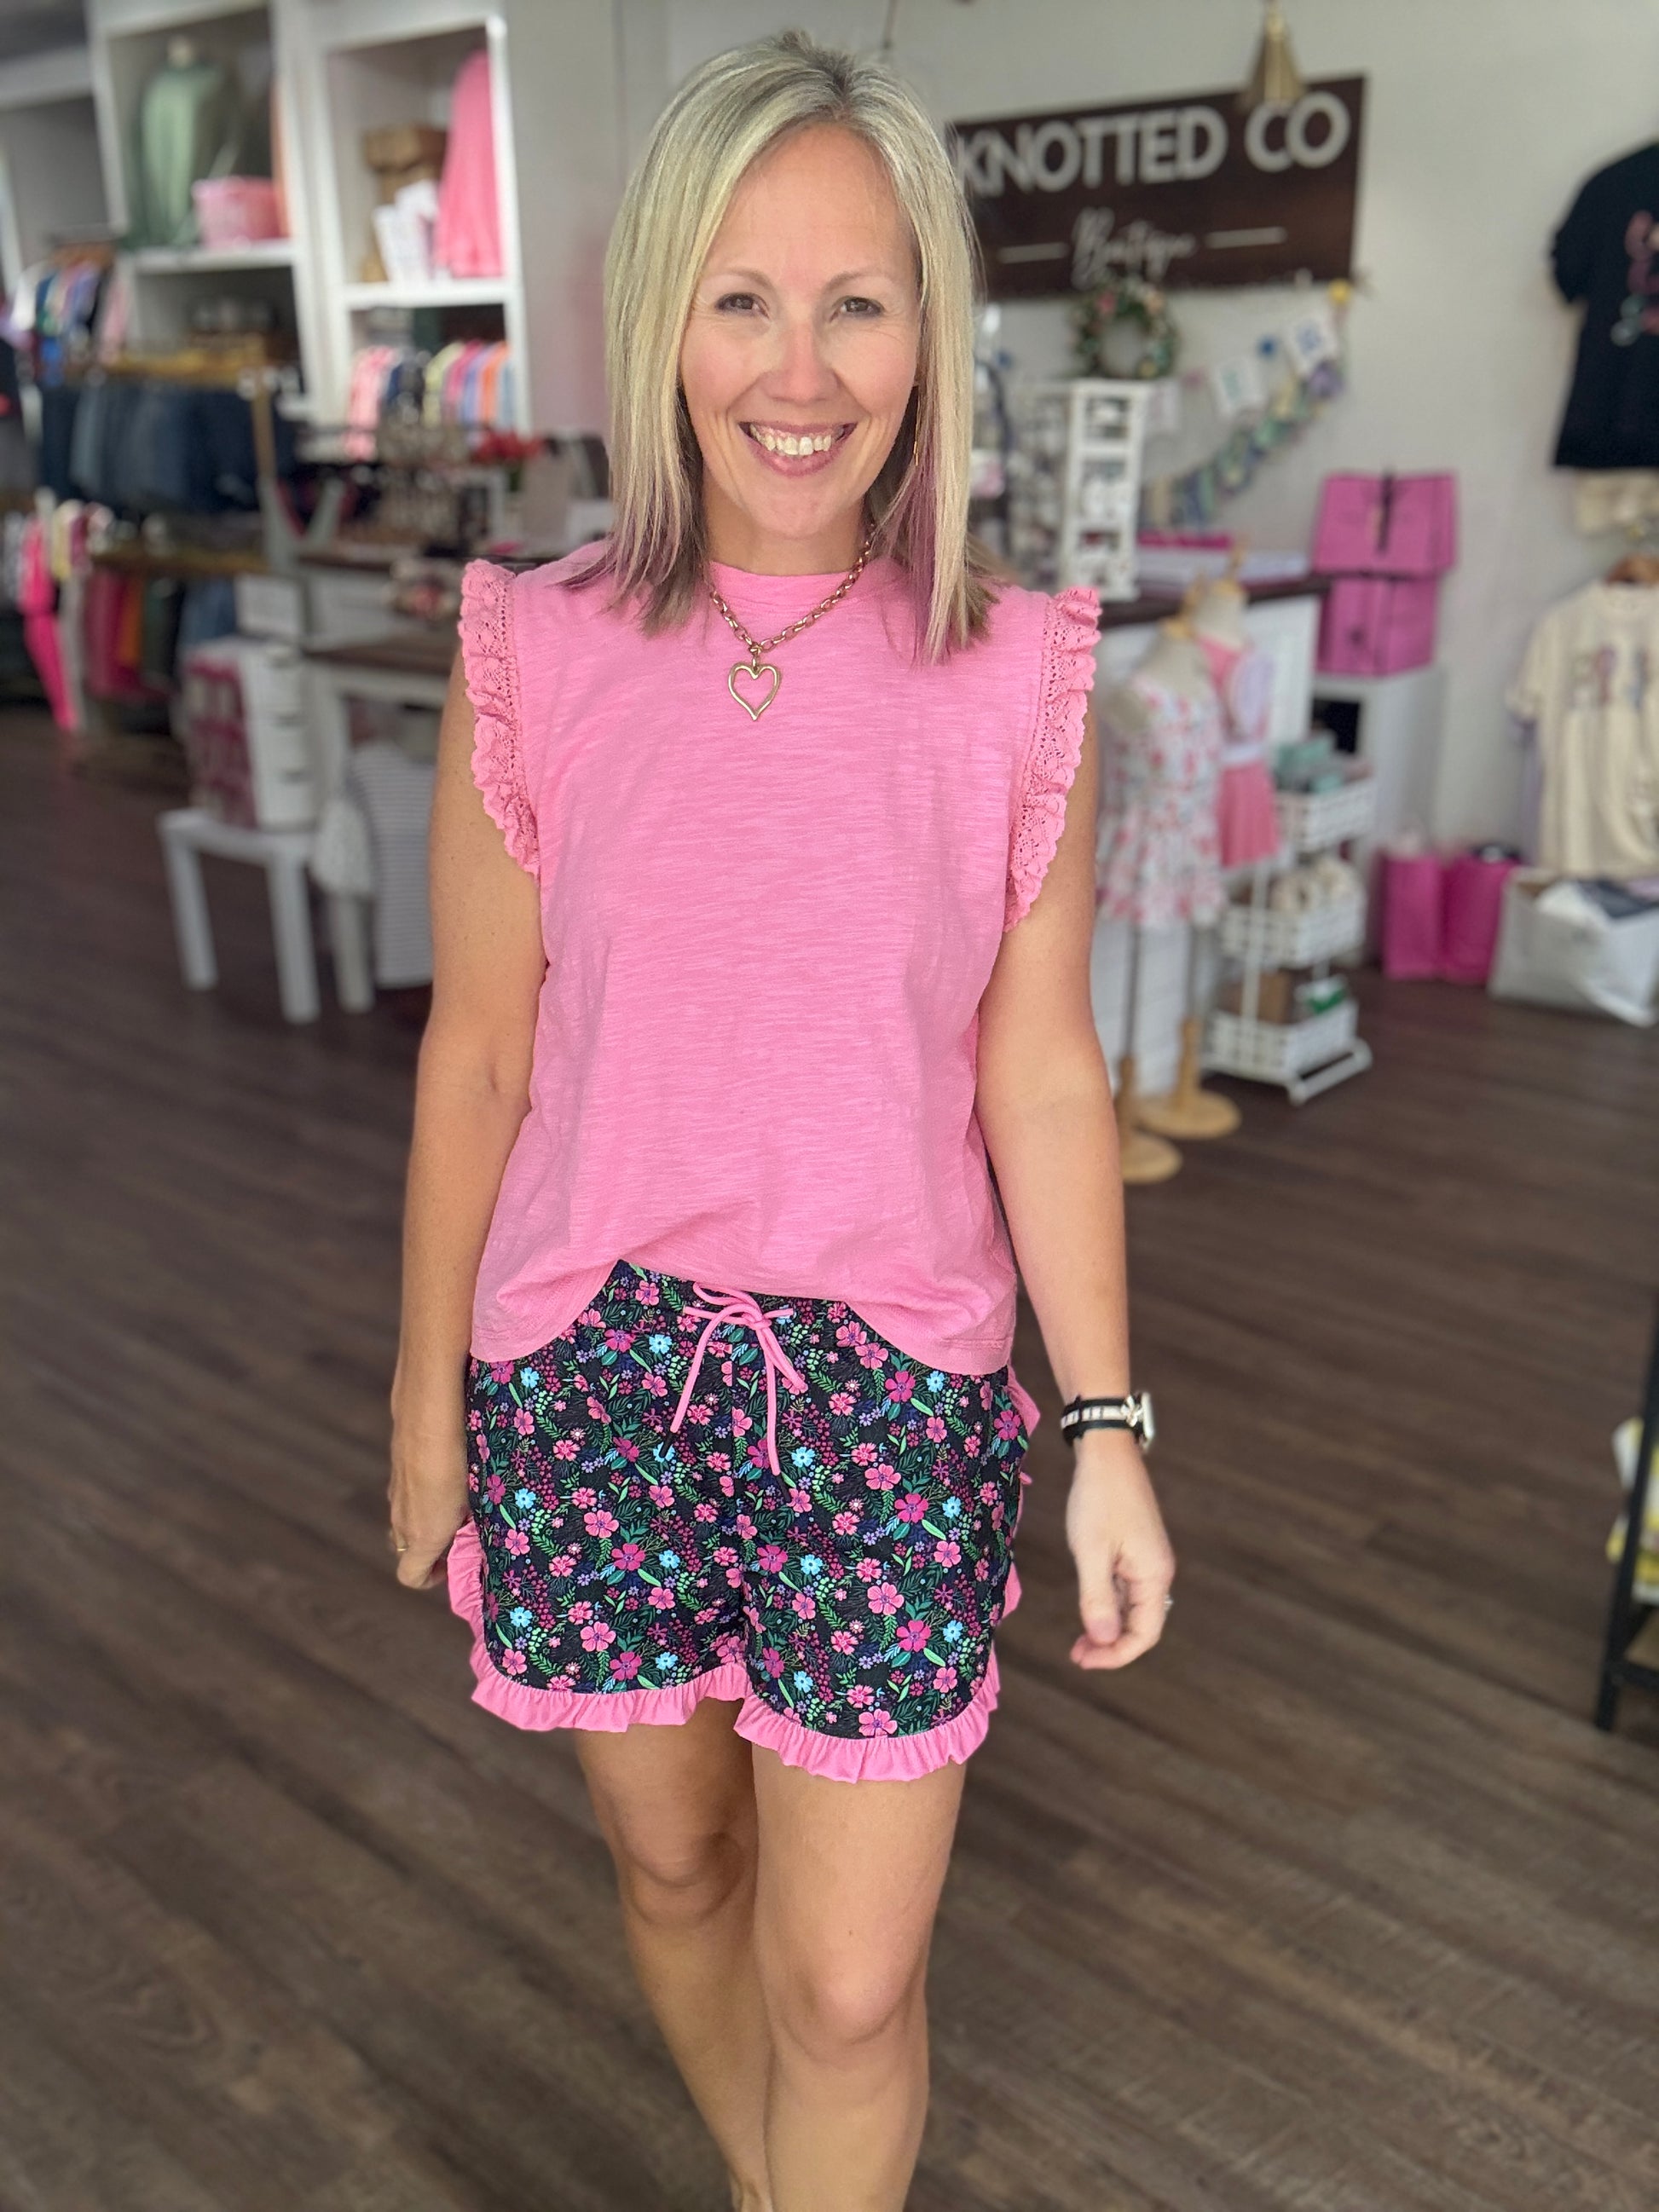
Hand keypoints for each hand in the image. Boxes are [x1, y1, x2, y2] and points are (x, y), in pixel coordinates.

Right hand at [388, 1394, 468, 1591]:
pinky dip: (418, 1488)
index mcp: (423, 1533)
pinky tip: (445, 1464)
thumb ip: (476, 1519)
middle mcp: (401, 1515)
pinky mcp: (396, 1462)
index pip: (410, 1575)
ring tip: (454, 1496)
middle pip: (404, 1545)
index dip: (429, 1578)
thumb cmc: (461, 1456)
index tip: (450, 1566)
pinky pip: (404, 1487)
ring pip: (403, 1514)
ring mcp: (395, 1487)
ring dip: (423, 1515)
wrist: (430, 1405)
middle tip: (457, 1530)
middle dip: (427, 1546)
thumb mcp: (478, 1495)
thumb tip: (483, 1528)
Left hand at [1065, 1428, 1175, 1668]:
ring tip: (1080, 1639)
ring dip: (1109, 1627)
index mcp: (1154, 1575)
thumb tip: (1103, 1640)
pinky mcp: (1137, 1549)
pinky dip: (1109, 1605)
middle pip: (1142, 1625)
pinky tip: (1089, 1606)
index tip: (1083, 1660)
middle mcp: (1158, 1571)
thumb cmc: (1098, 1498)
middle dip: (1111, 1645)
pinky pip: (1127, 1589)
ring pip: (1134, 1608)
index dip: (1116, 1655)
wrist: (1106, 1452)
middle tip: (1077, 1654)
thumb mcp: (1091, 1551)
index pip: (1144, 1634)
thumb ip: (1097, 1598)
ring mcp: (1148, 1560)